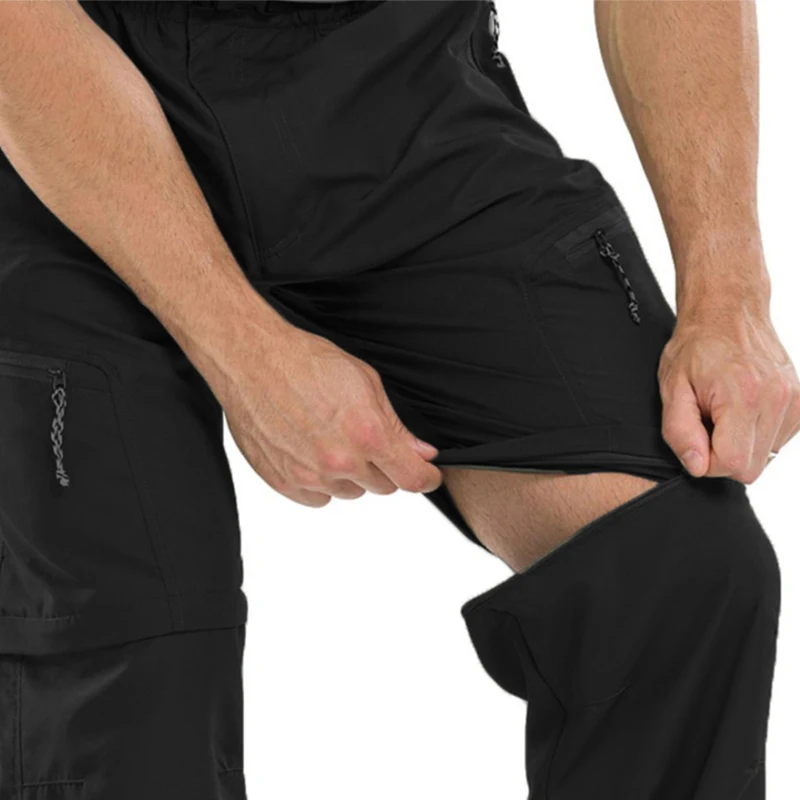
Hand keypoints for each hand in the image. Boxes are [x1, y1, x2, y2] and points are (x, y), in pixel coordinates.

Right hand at [217, 322, 441, 506]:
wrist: (252, 361)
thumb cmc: (305, 362)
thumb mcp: (365, 382)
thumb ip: (396, 425)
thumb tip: (421, 452)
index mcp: (367, 435)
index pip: (411, 478)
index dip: (426, 478)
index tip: (428, 475)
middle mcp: (340, 462)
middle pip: (382, 487)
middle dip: (383, 467)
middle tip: (365, 439)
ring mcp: (310, 476)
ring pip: (350, 492)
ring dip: (350, 475)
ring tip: (330, 437)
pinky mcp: (284, 482)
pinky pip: (318, 498)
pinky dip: (321, 483)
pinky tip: (311, 451)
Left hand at [658, 304, 799, 483]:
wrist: (727, 312)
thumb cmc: (697, 347)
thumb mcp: (672, 388)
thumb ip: (680, 431)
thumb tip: (697, 466)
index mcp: (744, 395)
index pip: (733, 463)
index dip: (707, 461)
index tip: (696, 439)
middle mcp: (777, 398)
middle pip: (752, 467)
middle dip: (724, 455)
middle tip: (707, 424)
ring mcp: (794, 400)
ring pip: (767, 457)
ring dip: (741, 444)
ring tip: (724, 413)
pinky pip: (778, 441)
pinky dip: (757, 434)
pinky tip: (742, 410)